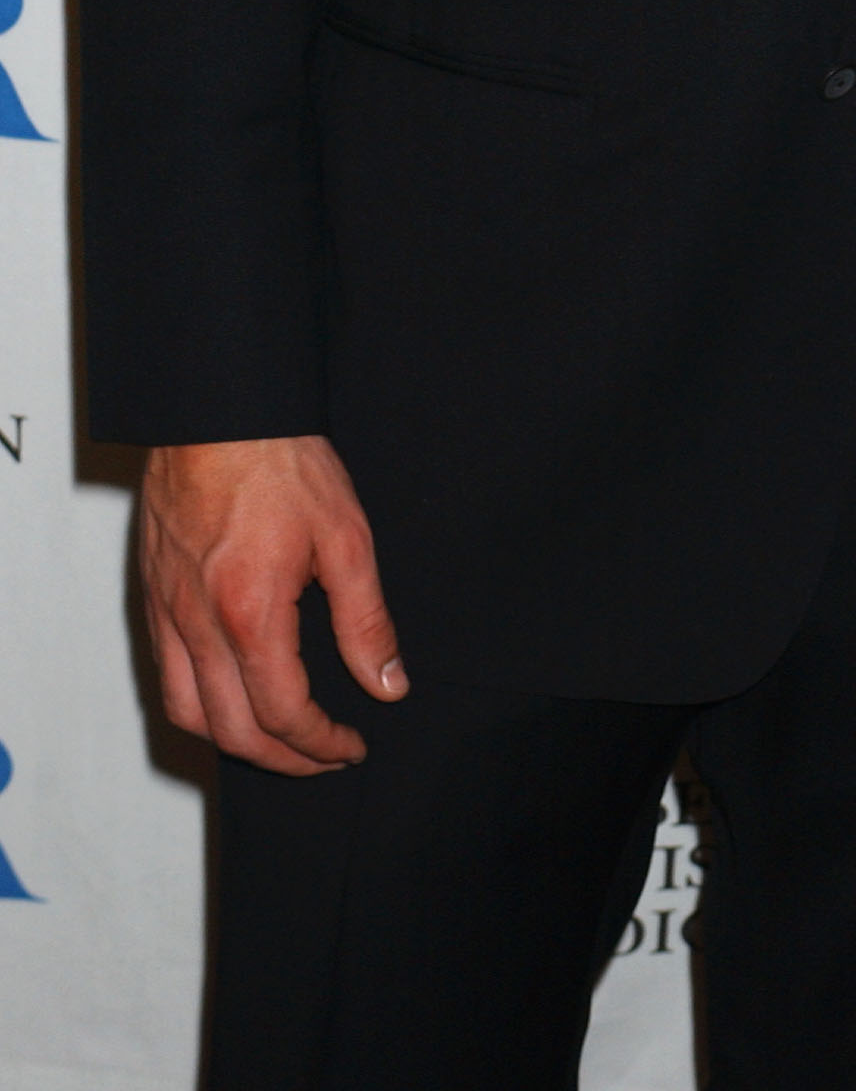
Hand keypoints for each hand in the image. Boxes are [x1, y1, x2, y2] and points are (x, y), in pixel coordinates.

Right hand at [141, 435, 405, 774]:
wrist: (218, 410)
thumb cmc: (281, 462)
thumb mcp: (346, 538)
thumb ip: (366, 620)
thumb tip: (388, 684)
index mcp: (249, 613)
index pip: (283, 714)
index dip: (321, 743)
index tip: (351, 746)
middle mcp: (198, 624)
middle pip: (233, 731)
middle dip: (285, 758)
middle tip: (325, 756)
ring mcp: (168, 612)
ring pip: (189, 714)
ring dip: (236, 742)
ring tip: (281, 740)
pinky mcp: (154, 595)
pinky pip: (167, 675)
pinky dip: (200, 707)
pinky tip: (232, 696)